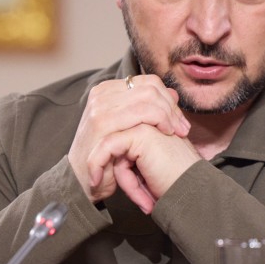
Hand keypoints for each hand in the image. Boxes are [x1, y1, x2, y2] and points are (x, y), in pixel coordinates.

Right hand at [68, 75, 190, 205]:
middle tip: (183, 130)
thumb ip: (149, 109)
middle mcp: (101, 94)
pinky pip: (141, 114)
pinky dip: (159, 123)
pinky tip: (165, 136)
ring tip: (176, 134)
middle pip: (150, 88)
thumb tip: (173, 93)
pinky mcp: (102, 124)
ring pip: (148, 99)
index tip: (179, 122)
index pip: (149, 82)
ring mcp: (100, 107)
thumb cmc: (108, 157)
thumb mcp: (130, 129)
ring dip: (168, 117)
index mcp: (108, 91)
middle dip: (171, 109)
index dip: (168, 100)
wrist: (82, 181)